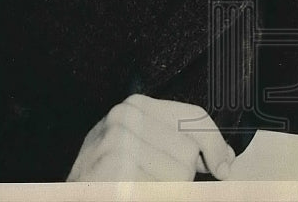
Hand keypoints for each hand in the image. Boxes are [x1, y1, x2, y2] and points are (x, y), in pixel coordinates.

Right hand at [67, 95, 234, 181]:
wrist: (72, 196)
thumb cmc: (106, 176)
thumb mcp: (142, 148)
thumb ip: (180, 144)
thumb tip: (225, 158)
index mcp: (135, 106)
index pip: (194, 117)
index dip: (214, 143)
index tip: (223, 166)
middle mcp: (125, 118)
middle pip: (189, 150)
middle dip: (180, 174)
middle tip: (149, 180)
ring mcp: (119, 143)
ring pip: (179, 175)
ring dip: (165, 190)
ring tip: (138, 186)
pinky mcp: (117, 171)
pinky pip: (161, 191)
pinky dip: (152, 196)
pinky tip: (129, 192)